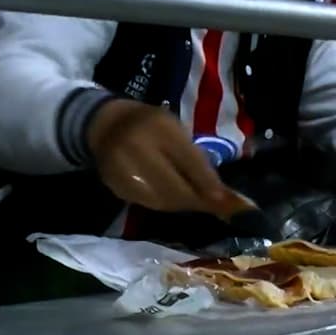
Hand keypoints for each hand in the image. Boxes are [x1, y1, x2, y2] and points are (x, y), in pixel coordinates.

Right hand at [87, 99, 229, 213]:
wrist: (105, 124)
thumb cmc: (150, 124)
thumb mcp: (174, 128)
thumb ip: (194, 156)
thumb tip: (219, 189)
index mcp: (160, 127)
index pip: (189, 161)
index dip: (209, 184)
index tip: (230, 202)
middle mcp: (139, 147)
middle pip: (175, 186)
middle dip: (199, 201)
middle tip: (218, 209)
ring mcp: (123, 168)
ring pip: (161, 200)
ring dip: (184, 206)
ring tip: (200, 206)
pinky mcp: (115, 184)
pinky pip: (146, 202)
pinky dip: (165, 205)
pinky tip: (176, 203)